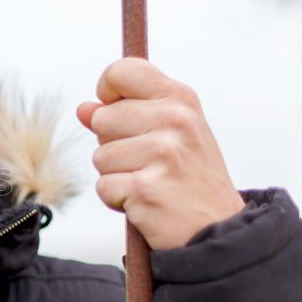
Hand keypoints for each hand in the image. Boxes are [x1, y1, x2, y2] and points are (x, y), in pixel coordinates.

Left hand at [76, 57, 244, 250]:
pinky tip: (146, 202)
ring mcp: (162, 153)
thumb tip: (83, 109)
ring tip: (150, 183)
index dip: (108, 92)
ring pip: (99, 157)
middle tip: (149, 164)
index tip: (118, 112)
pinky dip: (117, 200)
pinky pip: (103, 187)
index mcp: (180, 98)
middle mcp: (175, 119)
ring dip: (116, 176)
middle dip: (113, 146)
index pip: (121, 71)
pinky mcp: (146, 187)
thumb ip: (125, 116)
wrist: (217, 229)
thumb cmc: (188, 178)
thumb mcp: (168, 135)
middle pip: (101, 119)